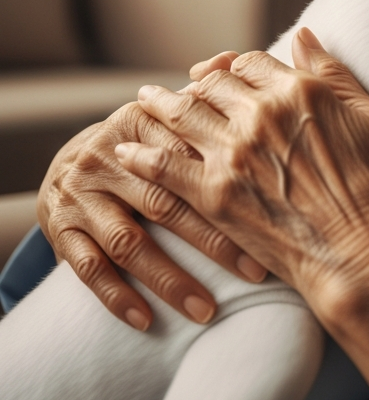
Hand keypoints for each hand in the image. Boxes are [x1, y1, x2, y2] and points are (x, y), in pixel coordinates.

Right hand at [37, 83, 266, 331]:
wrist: (76, 160)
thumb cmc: (150, 141)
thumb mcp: (173, 117)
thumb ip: (210, 104)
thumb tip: (257, 77)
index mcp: (144, 121)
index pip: (193, 154)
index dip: (235, 184)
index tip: (277, 216)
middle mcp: (110, 156)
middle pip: (167, 201)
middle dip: (214, 241)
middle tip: (254, 272)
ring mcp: (82, 194)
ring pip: (130, 241)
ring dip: (169, 279)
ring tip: (207, 310)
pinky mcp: (61, 228)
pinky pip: (87, 268)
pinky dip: (116, 296)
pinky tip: (145, 322)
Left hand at [115, 30, 368, 325]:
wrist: (364, 252)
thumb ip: (334, 73)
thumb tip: (304, 35)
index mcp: (299, 91)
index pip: (251, 62)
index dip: (237, 65)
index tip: (229, 72)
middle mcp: (260, 114)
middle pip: (213, 84)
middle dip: (198, 81)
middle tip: (184, 85)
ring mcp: (233, 154)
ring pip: (182, 115)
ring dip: (159, 103)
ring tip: (143, 100)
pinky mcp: (214, 195)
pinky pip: (164, 166)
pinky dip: (141, 154)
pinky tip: (126, 150)